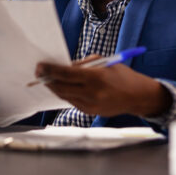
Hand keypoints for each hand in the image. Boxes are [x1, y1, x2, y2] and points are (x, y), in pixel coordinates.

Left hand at [35, 59, 171, 117]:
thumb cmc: (120, 75)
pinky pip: (72, 101)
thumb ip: (81, 65)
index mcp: (95, 77)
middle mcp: (92, 92)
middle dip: (47, 79)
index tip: (40, 66)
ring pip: (64, 96)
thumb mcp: (102, 62)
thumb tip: (62, 67)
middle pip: (61, 87)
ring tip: (46, 79)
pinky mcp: (90, 112)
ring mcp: (91, 104)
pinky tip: (59, 87)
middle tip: (38, 72)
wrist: (137, 96)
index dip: (50, 70)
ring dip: (54, 87)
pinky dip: (64, 94)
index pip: (66, 74)